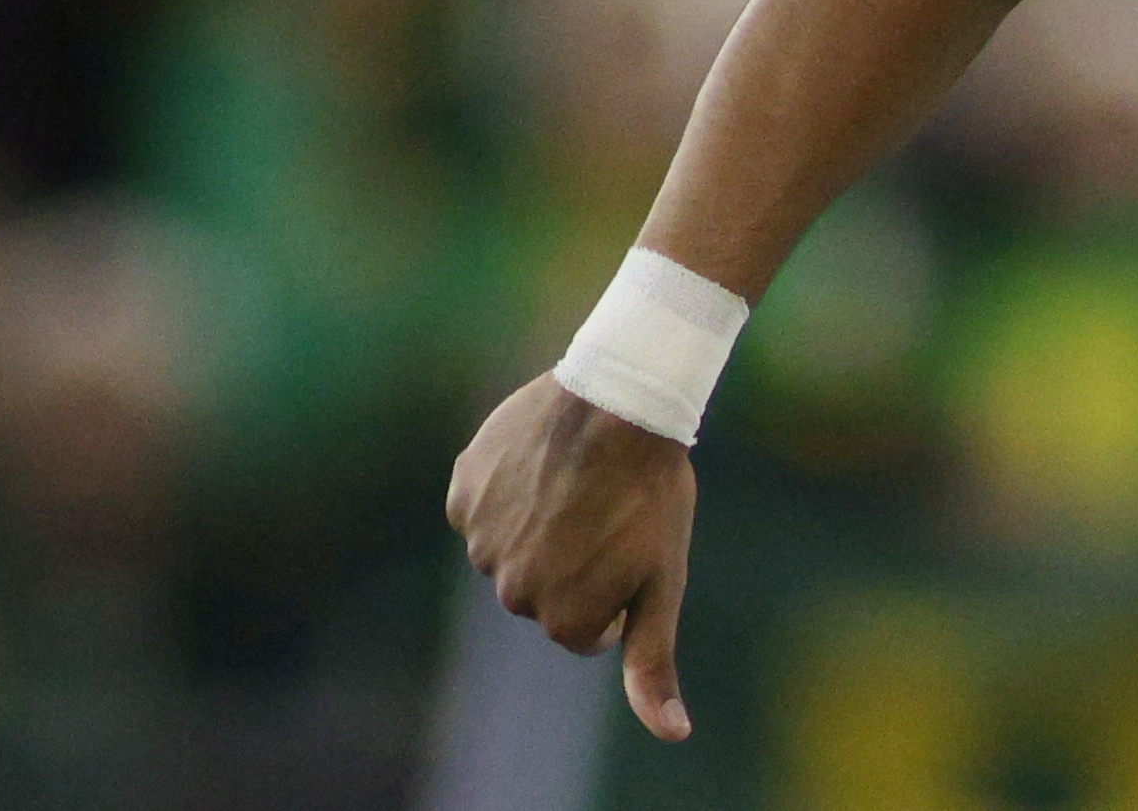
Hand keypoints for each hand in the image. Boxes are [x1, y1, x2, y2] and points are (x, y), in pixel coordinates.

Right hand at [446, 372, 700, 740]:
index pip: (583, 627)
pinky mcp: (463, 494)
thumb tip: (674, 735)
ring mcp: (481, 542)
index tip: (633, 549)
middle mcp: (511, 590)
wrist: (621, 402)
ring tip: (580, 486)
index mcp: (560, 619)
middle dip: (575, 561)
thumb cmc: (654, 496)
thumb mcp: (664, 582)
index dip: (615, 589)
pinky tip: (545, 465)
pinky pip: (485, 506)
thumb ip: (653, 663)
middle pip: (544, 589)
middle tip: (609, 513)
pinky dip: (510, 492)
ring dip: (541, 526)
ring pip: (513, 548)